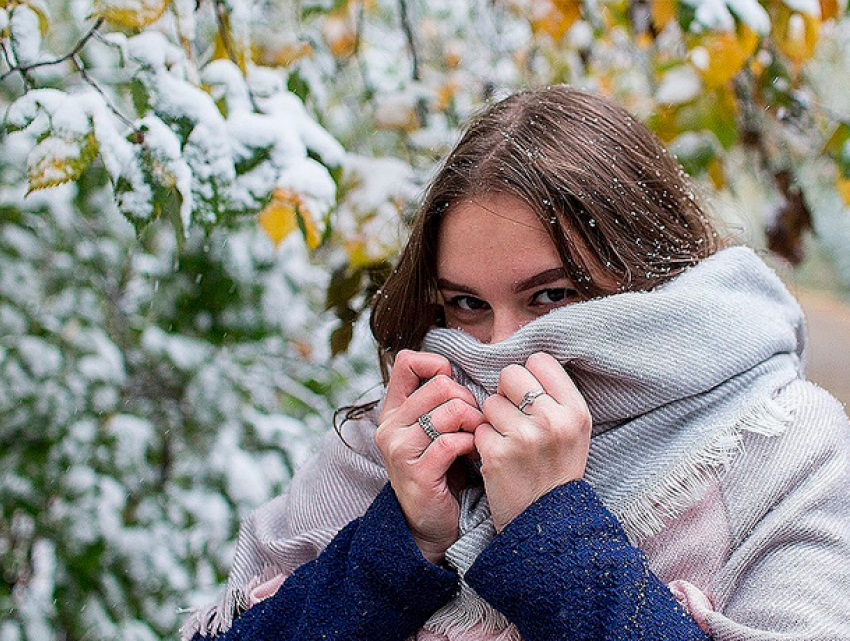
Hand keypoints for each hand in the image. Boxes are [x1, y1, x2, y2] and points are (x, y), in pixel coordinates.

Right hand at [375, 349, 484, 563]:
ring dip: (474, 422)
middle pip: (440, 386)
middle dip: (468, 399)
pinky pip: (451, 442)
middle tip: (475, 420)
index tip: (453, 385)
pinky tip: (473, 453)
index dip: (437, 366)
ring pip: (449, 411)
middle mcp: (389, 427)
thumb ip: (439, 399)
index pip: (406, 362)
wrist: (432, 522)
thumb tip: (459, 369)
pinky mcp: (416, 473)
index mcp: (393, 410)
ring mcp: (399, 450)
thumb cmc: (442, 469)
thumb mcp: (434, 428)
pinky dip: (470, 444)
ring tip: (477, 436)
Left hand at [475, 352, 590, 530]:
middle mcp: (553, 421)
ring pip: (490, 401)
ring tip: (510, 442)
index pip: (540, 360)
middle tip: (514, 417)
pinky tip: (499, 458)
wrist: (547, 522)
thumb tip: (525, 359)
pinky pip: (478, 428)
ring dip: (493, 420)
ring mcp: (525, 438)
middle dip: (506, 392)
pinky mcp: (498, 454)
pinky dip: (483, 441)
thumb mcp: (574, 429)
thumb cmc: (557, 468)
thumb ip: (555, 395)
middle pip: (510, 373)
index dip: (529, 375)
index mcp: (576, 410)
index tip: (530, 397)